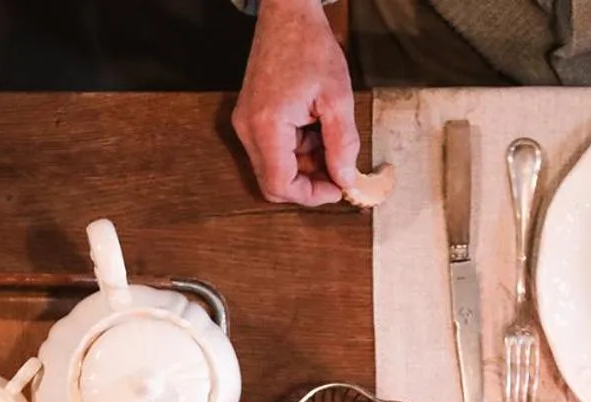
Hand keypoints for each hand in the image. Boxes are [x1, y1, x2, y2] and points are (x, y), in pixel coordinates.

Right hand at [233, 0, 359, 205]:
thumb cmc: (310, 47)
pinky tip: (315, 130)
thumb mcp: (337, 97)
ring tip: (330, 142)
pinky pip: (271, 150)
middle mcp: (248, 130)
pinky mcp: (249, 118)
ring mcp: (245, 124)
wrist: (287, 16)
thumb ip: (342, 143)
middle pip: (273, 182)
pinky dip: (296, 150)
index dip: (310, 195)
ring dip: (304, 165)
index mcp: (266, 126)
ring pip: (273, 168)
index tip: (337, 189)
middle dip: (308, 183)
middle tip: (338, 173)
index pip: (279, 185)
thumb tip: (345, 179)